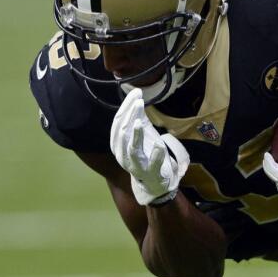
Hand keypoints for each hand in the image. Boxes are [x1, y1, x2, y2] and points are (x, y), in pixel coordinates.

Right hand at [109, 88, 189, 205]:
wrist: (153, 183)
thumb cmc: (147, 154)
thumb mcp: (142, 133)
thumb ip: (138, 116)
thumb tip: (137, 94)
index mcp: (118, 143)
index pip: (118, 122)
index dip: (125, 107)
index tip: (135, 93)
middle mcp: (122, 154)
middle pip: (122, 133)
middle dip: (129, 116)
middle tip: (138, 102)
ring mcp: (135, 165)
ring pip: (131, 150)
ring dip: (136, 135)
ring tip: (139, 122)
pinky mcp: (150, 173)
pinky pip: (151, 164)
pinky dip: (155, 154)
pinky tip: (160, 143)